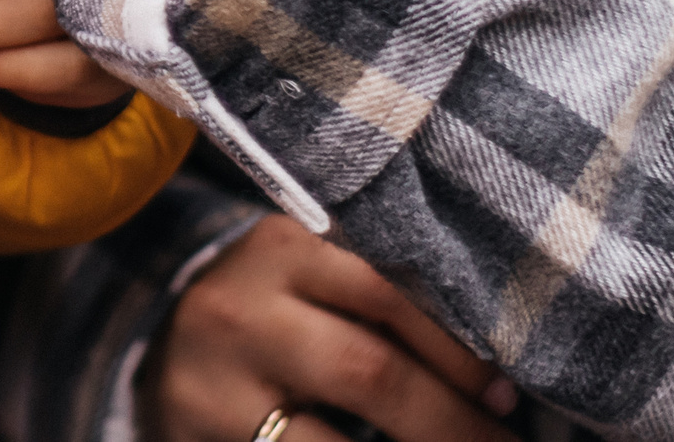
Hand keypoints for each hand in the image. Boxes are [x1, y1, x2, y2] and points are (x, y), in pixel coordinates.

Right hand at [148, 216, 518, 441]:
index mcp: (279, 250)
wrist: (169, 360)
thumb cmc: (273, 319)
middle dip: (454, 424)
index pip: (388, 292)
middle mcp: (241, 311)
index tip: (505, 394)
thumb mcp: (308, 283)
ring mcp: (214, 386)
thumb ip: (377, 298)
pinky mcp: (202, 439)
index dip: (459, 352)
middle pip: (370, 371)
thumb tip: (497, 369)